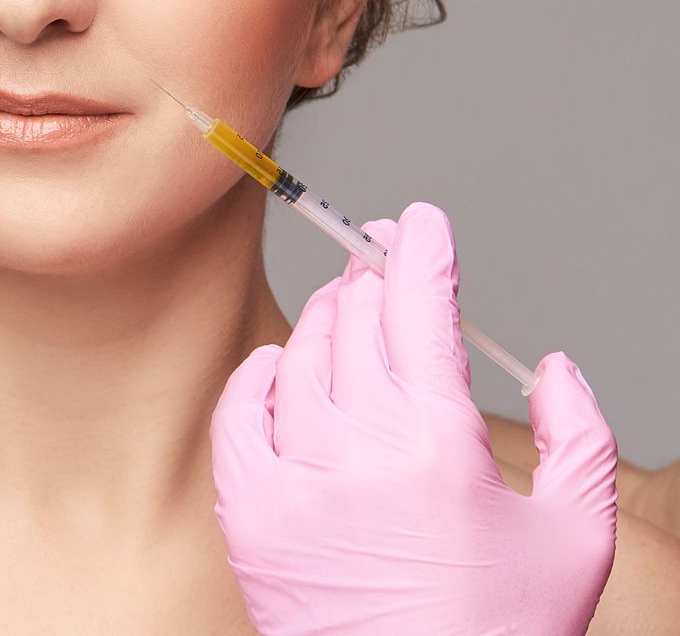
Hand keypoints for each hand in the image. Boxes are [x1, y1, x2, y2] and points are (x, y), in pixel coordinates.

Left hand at [209, 201, 617, 634]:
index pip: (421, 312)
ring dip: (326, 320)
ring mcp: (296, 481)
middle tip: (380, 256)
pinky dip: (256, 379)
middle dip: (374, 277)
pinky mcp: (250, 516)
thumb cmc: (499, 631)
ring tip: (346, 306)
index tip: (416, 222)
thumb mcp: (575, 534)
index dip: (419, 253)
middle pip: (357, 324)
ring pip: (300, 359)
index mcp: (440, 444)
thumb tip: (550, 362)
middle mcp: (359, 450)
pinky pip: (237, 417)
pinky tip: (277, 366)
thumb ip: (579, 436)